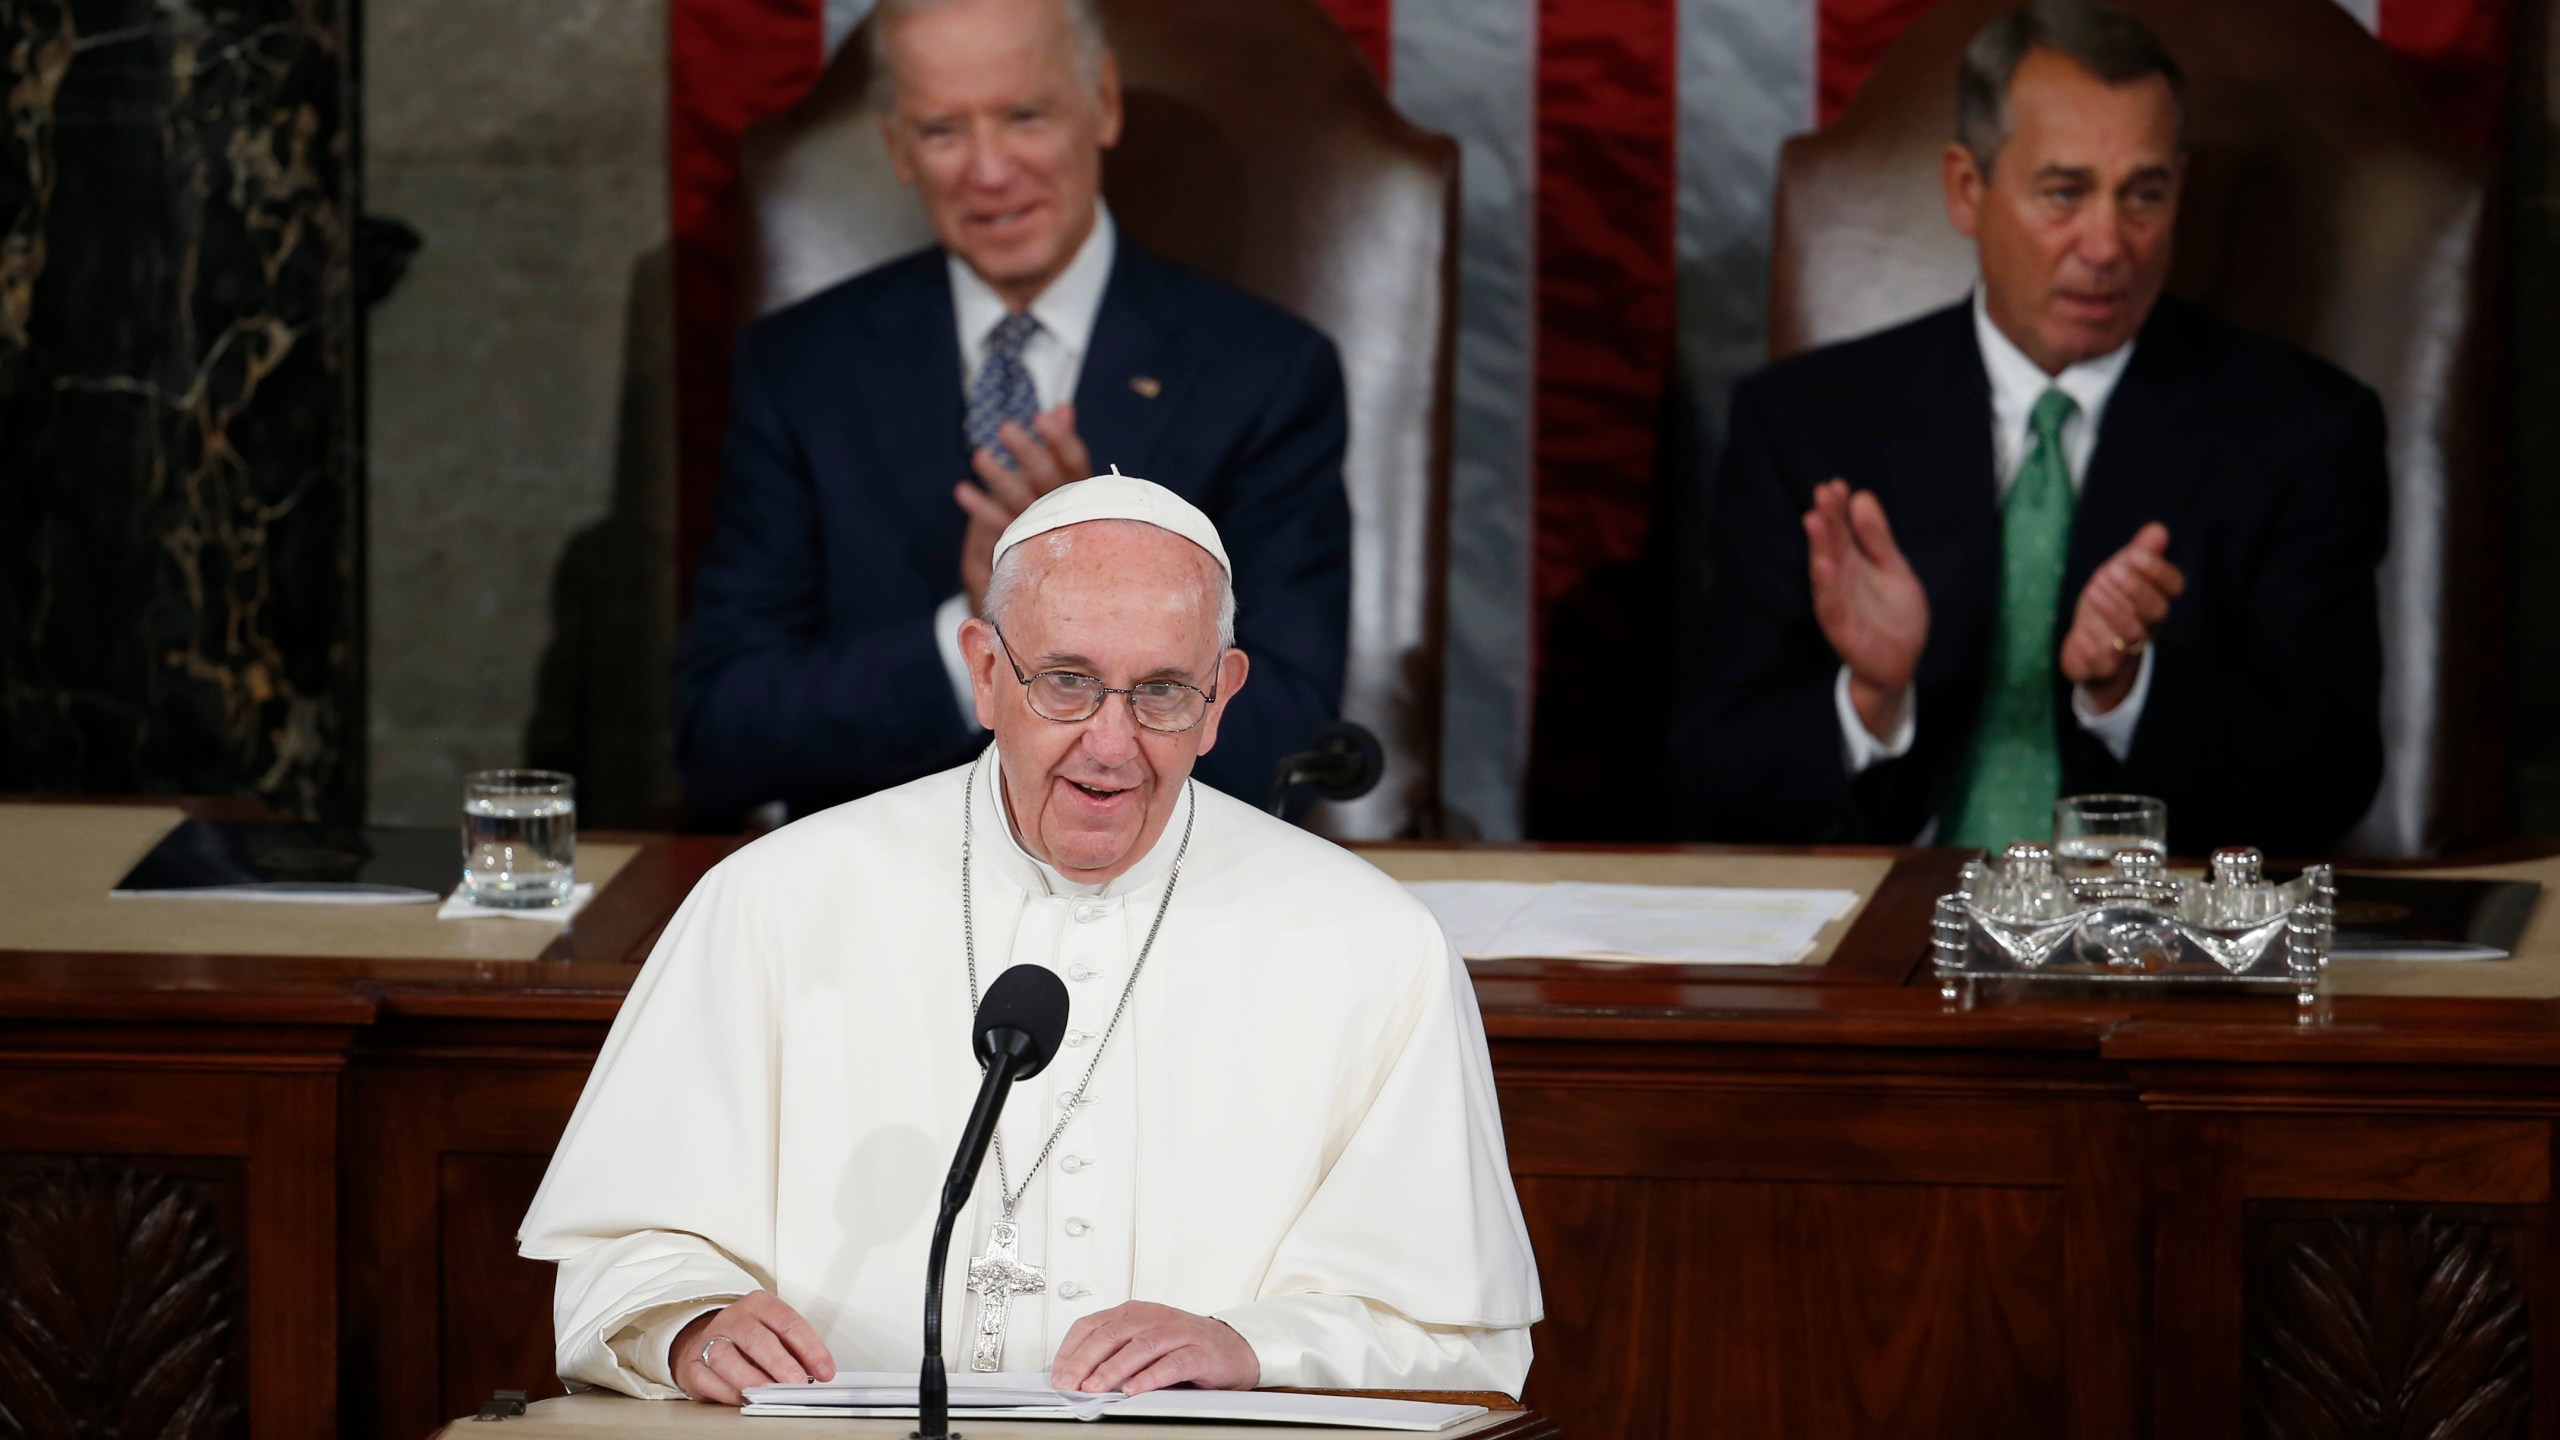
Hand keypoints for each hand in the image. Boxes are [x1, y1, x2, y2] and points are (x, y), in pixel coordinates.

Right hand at [669, 1291, 836, 1404]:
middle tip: (798, 1382)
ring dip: (751, 1378)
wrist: (707, 1341)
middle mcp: (733, 1319)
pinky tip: (744, 1398)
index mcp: (759, 1305)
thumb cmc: (748, 1339)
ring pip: (727, 1357)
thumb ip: (794, 1350)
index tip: (825, 1371)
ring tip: (769, 1393)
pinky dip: (728, 1392)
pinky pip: (709, 1379)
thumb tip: (817, 1373)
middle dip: (781, 1363)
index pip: (788, 1323)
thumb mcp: (774, 1333)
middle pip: (757, 1339)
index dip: (810, 1348)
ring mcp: (711, 1340)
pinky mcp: (694, 1364)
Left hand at [955, 404, 1092, 613]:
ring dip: (999, 477)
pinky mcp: (1025, 548)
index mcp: (1085, 490)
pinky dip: (981, 509)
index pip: (1075, 462)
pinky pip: (1002, 527)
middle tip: (1005, 428)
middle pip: (1050, 479)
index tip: (1041, 416)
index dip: (1060, 439)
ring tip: (979, 456)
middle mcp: (1069, 510)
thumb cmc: (1069, 510)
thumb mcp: (1067, 474)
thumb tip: (1064, 405)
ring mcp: (1046, 531)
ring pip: (1023, 502)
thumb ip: (1062, 441)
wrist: (1071, 575)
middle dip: (1028, 452)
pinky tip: (963, 491)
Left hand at [1049, 1301, 1259, 1394]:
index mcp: (1134, 1312)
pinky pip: (1172, 1363)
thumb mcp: (1142, 1342)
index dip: (1071, 1349)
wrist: (1232, 1347)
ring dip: (1113, 1369)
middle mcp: (1153, 1317)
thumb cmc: (1183, 1345)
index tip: (1058, 1373)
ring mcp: (1178, 1333)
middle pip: (1112, 1334)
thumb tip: (1075, 1376)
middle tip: (1070, 1383)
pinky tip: (1134, 1390)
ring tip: (1094, 1387)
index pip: (1092, 1324)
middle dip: (1085, 1360)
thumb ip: (1113, 1353)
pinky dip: (1150, 1377)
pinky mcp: (1199, 1352)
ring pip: (1140, 1347)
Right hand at [1803, 479, 1928, 737]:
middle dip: (1827, 520)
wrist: (1899, 663)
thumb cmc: (1893, 614)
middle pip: (1831, 546)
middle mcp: (1841, 581)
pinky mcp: (1842, 629)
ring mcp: (1839, 604)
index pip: (1842, 531)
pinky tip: (1823, 566)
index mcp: (1853, 564)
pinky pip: (1831, 606)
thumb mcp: (1893, 568)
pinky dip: (1826, 587)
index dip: (1838, 509)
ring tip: (1814, 520)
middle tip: (1823, 492)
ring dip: (1819, 547)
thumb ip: (1877, 537)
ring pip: (1825, 572)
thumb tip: (1862, 496)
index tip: (1836, 484)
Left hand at [2060, 522, 2184, 712]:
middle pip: (2155, 610)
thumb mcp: (2118, 575)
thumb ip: (2138, 553)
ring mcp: (2128, 648)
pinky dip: (2091, 644)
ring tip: (2092, 590)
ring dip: (2112, 610)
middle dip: (2134, 589)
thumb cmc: (2108, 606)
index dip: (2158, 570)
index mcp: (2155, 600)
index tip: (2134, 555)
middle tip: (2109, 572)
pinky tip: (2080, 629)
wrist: (2088, 652)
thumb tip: (2158, 529)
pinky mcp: (2104, 667)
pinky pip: (2104, 661)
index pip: (2174, 586)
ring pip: (2131, 633)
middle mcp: (2148, 625)